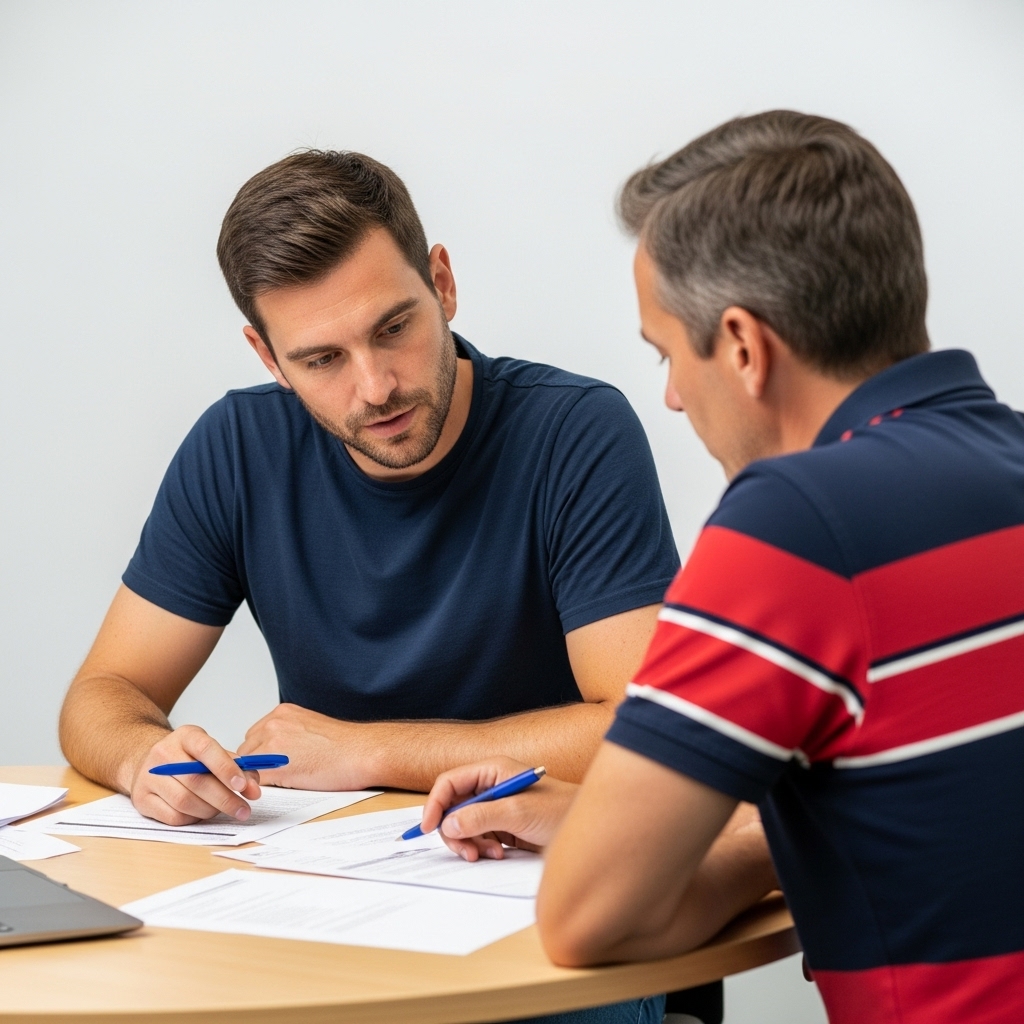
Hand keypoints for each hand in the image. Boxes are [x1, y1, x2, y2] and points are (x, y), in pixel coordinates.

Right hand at [130, 725, 260, 825]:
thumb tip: (253, 788)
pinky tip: (201, 812)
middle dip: (225, 798)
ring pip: (185, 802)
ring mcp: (149, 776)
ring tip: (222, 809)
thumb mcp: (213, 752)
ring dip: (210, 810)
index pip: (207, 750)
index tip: (243, 786)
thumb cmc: (188, 758)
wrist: (149, 762)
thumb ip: (237, 767)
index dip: (226, 769)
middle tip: (243, 809)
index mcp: (186, 736)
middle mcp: (164, 753)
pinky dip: (193, 818)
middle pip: (196, 781)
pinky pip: (173, 817)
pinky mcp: (141, 799)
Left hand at [237, 704, 372, 789]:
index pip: (255, 736)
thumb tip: (276, 754)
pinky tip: (286, 787)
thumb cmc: (346, 747)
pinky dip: (265, 788)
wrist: (362, 752)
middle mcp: (274, 723)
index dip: (262, 753)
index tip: (273, 764)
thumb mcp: (311, 729)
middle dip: (258, 764)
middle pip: (247, 750)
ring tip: (285, 782)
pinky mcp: (273, 765)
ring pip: (248, 767)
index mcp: (283, 713)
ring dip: (259, 776)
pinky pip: (255, 781)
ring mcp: (271, 742)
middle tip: (279, 775)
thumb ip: (289, 735)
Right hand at [420, 757, 577, 861]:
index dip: (435, 803)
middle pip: (453, 807)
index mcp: (492, 770)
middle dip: (456, 831)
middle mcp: (490, 786)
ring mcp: (495, 807)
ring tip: (492, 853)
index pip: (450, 782)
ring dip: (471, 843)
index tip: (429, 827)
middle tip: (468, 852)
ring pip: (463, 826)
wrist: (588, 831)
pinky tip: (500, 853)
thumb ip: (481, 817)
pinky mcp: (501, 825)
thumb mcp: (518, 813)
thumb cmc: (559, 811)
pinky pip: (478, 837)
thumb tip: (448, 824)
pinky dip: (482, 848)